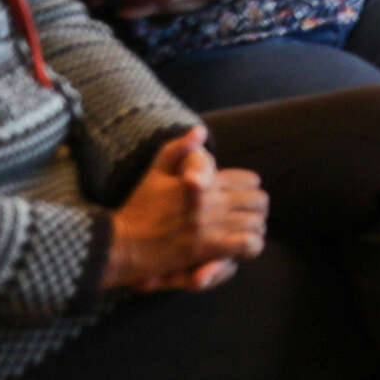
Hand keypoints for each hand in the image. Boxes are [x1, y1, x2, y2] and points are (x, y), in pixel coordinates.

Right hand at [99, 129, 264, 292]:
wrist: (120, 243)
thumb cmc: (138, 208)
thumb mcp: (155, 172)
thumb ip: (179, 149)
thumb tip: (200, 130)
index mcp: (205, 182)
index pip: (252, 180)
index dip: (249, 189)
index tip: (240, 197)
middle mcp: (212, 202)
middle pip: (259, 201)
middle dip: (256, 209)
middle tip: (247, 216)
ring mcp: (211, 226)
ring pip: (257, 223)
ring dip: (254, 228)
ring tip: (244, 233)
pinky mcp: (207, 248)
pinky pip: (248, 244)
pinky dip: (250, 246)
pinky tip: (239, 249)